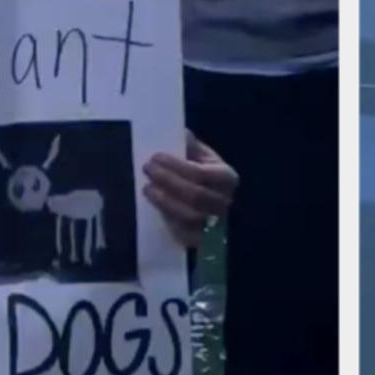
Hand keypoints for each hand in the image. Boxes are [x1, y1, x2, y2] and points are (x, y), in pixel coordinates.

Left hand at [143, 131, 236, 248]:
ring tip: (147, 188)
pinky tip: (154, 206)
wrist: (209, 201)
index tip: (155, 157)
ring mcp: (214, 224)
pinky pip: (184, 234)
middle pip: (195, 195)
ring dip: (165, 201)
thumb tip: (180, 134)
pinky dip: (168, 220)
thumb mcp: (200, 155)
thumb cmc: (201, 173)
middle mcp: (224, 201)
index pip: (202, 173)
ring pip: (189, 216)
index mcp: (227, 177)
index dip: (177, 166)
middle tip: (148, 169)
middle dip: (168, 181)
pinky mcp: (200, 240)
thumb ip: (190, 145)